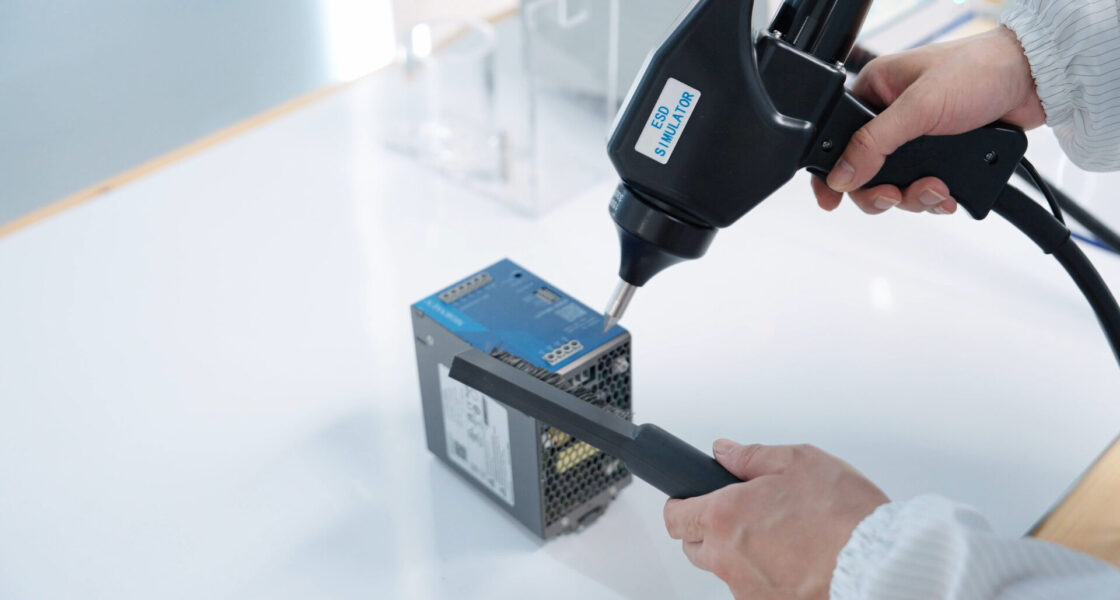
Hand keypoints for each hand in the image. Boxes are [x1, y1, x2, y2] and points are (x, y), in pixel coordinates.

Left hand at [663, 440, 888, 599]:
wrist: (881, 563)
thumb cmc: (844, 515)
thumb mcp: (798, 462)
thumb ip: (750, 456)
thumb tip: (725, 453)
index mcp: (724, 517)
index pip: (675, 516)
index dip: (682, 503)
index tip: (693, 496)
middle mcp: (728, 559)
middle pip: (694, 546)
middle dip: (707, 528)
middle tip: (740, 511)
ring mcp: (748, 590)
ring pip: (725, 569)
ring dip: (738, 553)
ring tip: (778, 534)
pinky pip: (753, 589)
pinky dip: (764, 574)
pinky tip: (793, 558)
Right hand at [813, 26, 1044, 215]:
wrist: (1035, 79)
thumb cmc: (980, 70)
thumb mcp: (918, 107)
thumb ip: (874, 143)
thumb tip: (840, 175)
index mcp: (875, 93)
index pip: (839, 140)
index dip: (833, 173)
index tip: (832, 200)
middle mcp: (893, 118)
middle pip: (867, 174)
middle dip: (885, 192)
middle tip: (896, 197)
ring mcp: (919, 140)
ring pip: (899, 188)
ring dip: (917, 197)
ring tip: (939, 189)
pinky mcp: (944, 156)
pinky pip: (928, 190)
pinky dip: (938, 198)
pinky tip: (951, 193)